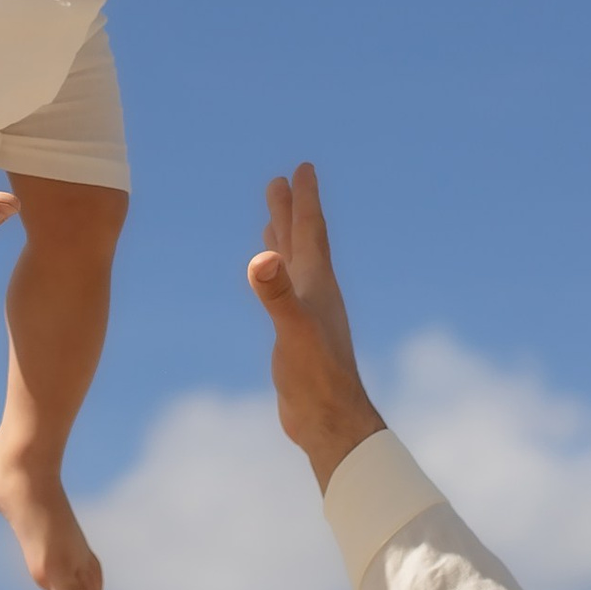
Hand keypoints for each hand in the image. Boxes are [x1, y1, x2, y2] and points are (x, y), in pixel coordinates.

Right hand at [248, 165, 386, 489]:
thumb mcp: (293, 331)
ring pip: (293, 266)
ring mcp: (306, 313)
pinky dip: (276, 275)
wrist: (329, 421)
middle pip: (301, 242)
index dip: (304, 200)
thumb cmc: (316, 377)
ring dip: (283, 240)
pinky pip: (284, 292)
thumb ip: (278, 295)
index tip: (301, 168)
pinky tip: (269, 277)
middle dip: (291, 211)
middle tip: (281, 180)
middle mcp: (314, 293)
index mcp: (317, 284)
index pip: (310, 232)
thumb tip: (261, 261)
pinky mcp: (296, 335)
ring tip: (273, 222)